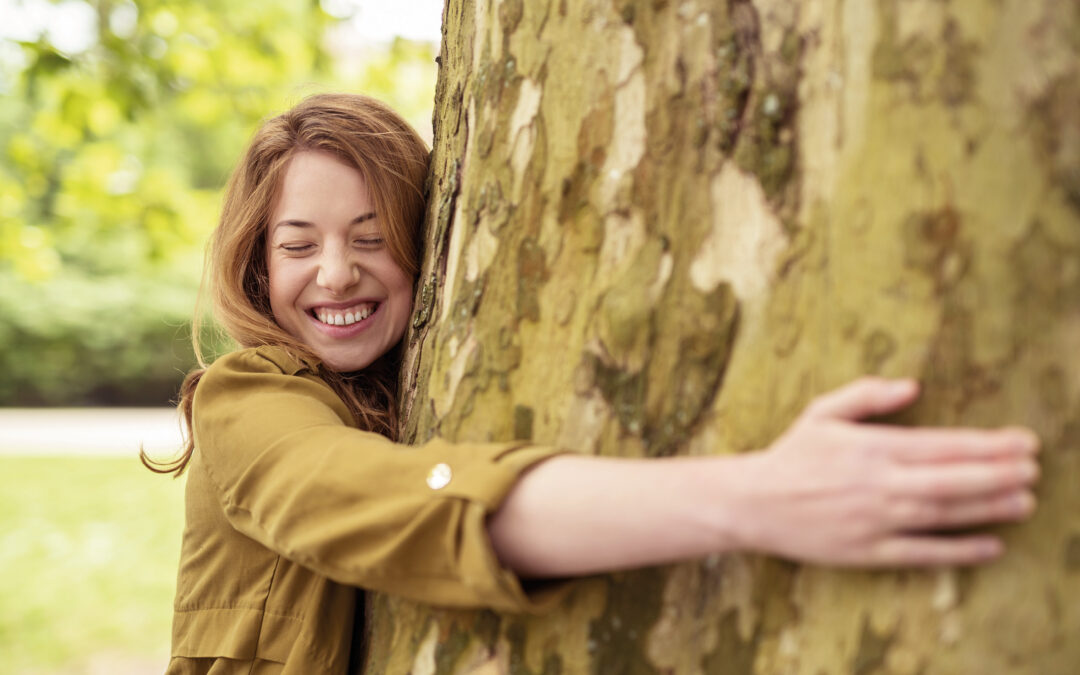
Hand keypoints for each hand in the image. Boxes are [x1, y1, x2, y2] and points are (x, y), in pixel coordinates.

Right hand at [732, 378, 1039, 566]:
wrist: (754, 502)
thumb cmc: (791, 455)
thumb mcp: (823, 412)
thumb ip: (868, 395)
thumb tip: (914, 385)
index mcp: (871, 446)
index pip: (943, 444)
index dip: (988, 444)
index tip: (1022, 441)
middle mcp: (879, 483)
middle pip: (953, 479)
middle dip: (1000, 474)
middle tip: (1035, 469)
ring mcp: (876, 520)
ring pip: (945, 514)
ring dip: (990, 508)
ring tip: (1026, 502)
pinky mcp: (868, 552)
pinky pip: (923, 553)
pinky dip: (959, 550)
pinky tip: (992, 546)